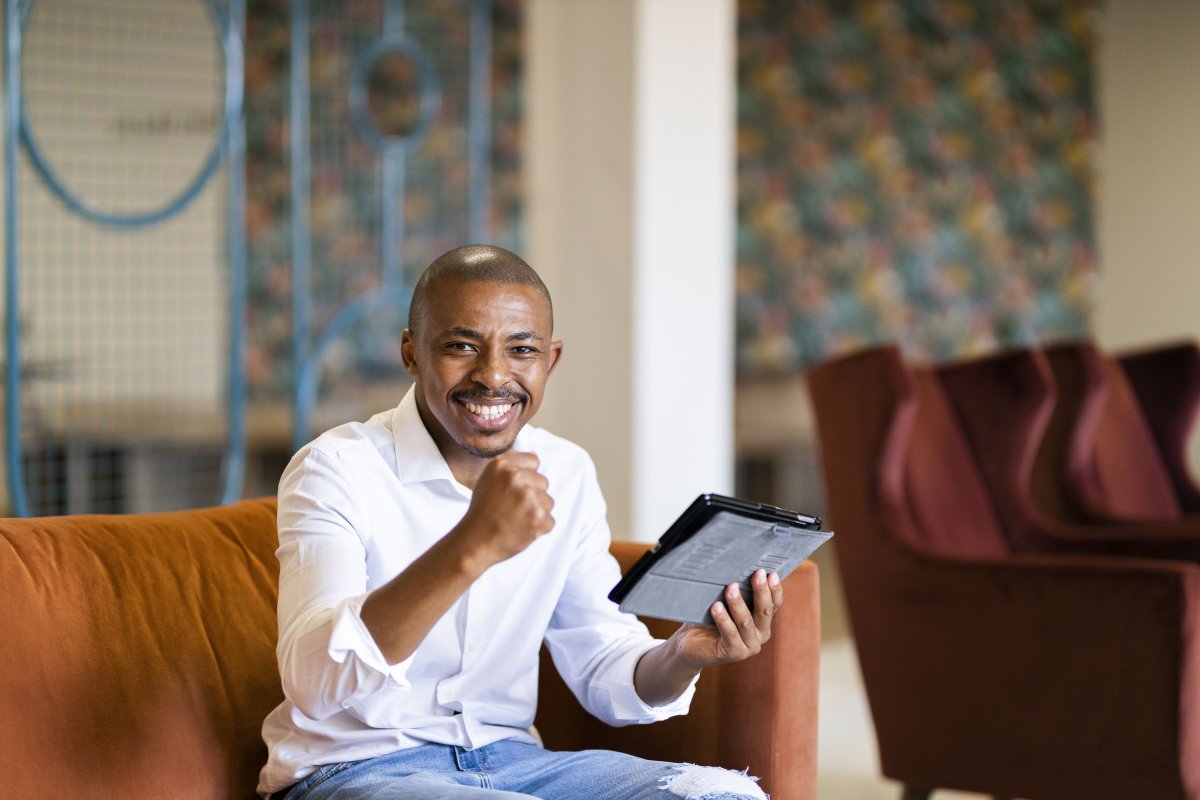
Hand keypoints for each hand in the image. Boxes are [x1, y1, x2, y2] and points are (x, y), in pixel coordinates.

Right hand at [453, 451, 554, 570]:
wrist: (475, 541)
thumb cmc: (482, 510)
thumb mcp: (489, 478)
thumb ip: (511, 463)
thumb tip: (535, 455)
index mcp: (502, 465)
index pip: (533, 460)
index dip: (526, 476)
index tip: (513, 489)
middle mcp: (516, 478)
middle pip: (543, 482)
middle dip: (532, 495)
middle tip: (512, 507)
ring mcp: (529, 498)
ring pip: (548, 502)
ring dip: (536, 512)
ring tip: (516, 519)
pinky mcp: (538, 518)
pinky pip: (550, 521)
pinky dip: (538, 528)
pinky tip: (521, 529)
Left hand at [671, 569, 783, 669]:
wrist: (691, 644)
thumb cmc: (709, 618)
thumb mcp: (726, 603)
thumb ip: (737, 591)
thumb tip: (738, 567)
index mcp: (763, 621)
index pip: (774, 604)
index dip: (774, 589)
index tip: (770, 573)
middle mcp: (760, 635)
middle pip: (764, 611)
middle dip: (761, 591)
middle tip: (757, 573)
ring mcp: (748, 646)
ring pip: (746, 622)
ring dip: (738, 603)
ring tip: (730, 587)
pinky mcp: (733, 653)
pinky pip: (730, 634)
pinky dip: (723, 619)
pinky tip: (716, 607)